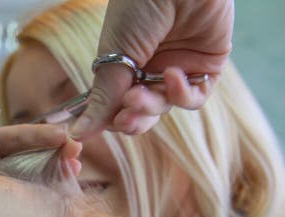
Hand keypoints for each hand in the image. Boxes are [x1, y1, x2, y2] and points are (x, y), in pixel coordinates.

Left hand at [0, 100, 80, 216]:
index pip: (18, 139)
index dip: (42, 137)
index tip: (65, 136)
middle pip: (31, 162)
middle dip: (57, 156)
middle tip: (79, 156)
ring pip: (26, 187)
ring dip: (52, 182)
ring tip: (73, 177)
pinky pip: (10, 213)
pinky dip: (31, 212)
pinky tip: (48, 213)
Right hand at [72, 0, 233, 137]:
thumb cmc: (139, 6)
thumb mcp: (115, 53)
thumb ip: (103, 98)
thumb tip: (78, 135)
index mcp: (123, 62)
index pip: (114, 104)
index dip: (108, 118)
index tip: (98, 127)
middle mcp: (149, 67)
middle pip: (140, 112)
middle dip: (131, 119)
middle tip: (124, 119)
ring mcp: (177, 68)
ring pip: (164, 107)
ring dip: (150, 107)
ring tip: (139, 96)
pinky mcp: (206, 66)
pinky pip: (193, 96)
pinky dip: (182, 94)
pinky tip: (172, 75)